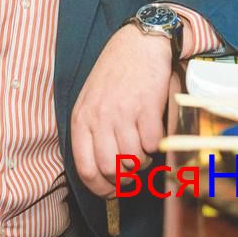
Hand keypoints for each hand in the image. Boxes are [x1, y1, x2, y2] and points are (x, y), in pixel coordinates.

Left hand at [71, 24, 177, 196]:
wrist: (138, 44)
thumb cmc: (114, 75)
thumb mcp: (91, 101)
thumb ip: (92, 132)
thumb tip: (103, 172)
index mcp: (81, 118)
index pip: (84, 168)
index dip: (99, 188)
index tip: (111, 192)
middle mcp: (100, 117)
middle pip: (110, 170)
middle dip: (124, 178)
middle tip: (132, 172)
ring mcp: (123, 113)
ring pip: (133, 160)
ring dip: (141, 159)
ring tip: (141, 143)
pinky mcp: (147, 108)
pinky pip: (153, 144)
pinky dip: (156, 144)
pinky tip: (152, 129)